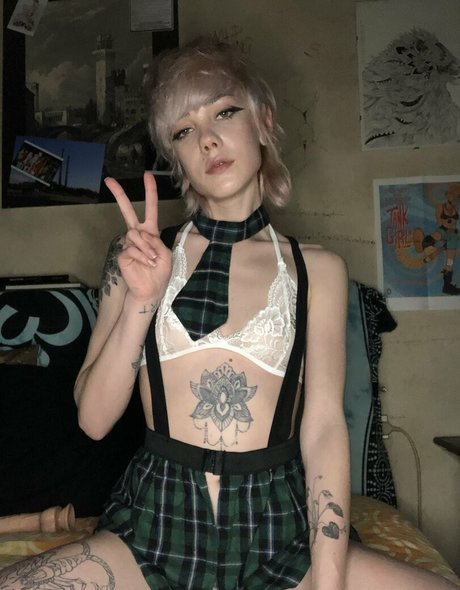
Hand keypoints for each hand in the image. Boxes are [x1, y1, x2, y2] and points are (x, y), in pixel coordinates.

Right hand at [104, 172, 171, 302]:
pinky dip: (143, 257)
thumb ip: (155, 242)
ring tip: (152, 260)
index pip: (150, 208)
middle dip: (119, 195)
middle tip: (108, 180)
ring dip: (147, 248)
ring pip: (135, 235)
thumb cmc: (159, 272)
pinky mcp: (123, 254)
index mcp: (150, 232)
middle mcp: (138, 234)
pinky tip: (146, 264)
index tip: (147, 175)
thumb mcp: (165, 254)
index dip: (150, 192)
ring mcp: (129, 243)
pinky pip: (132, 249)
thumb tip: (140, 237)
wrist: (151, 289)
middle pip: (128, 211)